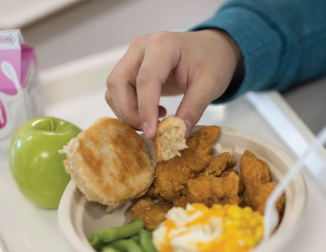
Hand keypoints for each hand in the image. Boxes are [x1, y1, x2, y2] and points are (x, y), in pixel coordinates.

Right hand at [105, 29, 241, 137]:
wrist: (210, 50)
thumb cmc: (211, 61)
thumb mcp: (210, 85)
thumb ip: (193, 108)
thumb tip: (178, 133)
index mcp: (163, 45)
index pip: (145, 79)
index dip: (145, 109)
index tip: (152, 133)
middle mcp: (141, 47)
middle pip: (118, 82)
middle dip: (130, 112)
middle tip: (151, 131)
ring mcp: (132, 56)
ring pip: (114, 89)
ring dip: (127, 112)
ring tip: (156, 121)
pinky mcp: (130, 68)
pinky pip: (118, 92)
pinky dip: (129, 108)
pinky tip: (153, 112)